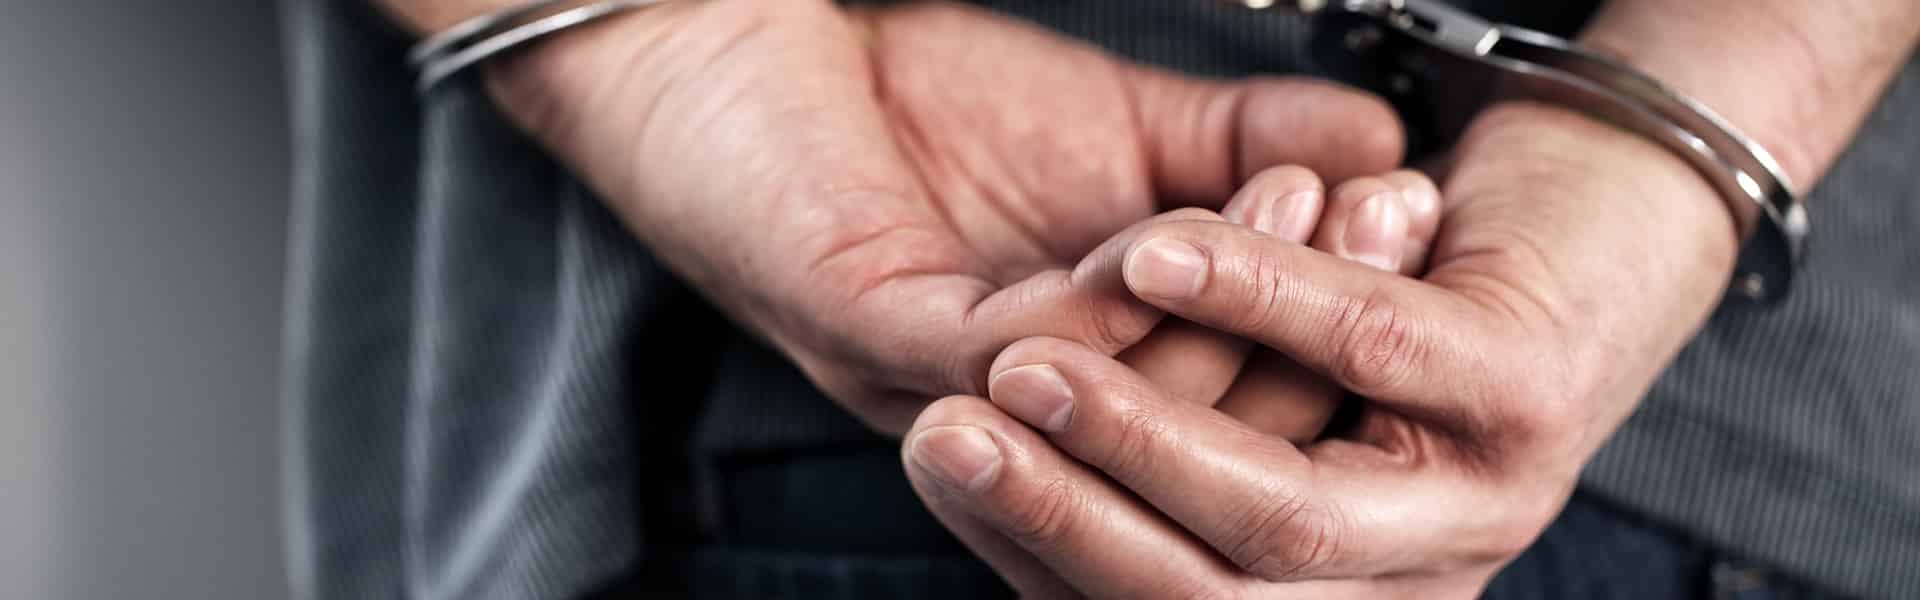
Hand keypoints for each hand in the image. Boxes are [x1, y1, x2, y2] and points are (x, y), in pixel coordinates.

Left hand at [476, 0, 1406, 433]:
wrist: (741, 41)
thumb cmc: (910, 101)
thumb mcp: (1117, 134)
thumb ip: (1238, 150)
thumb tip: (1384, 151)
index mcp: (1084, 392)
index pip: (1233, 421)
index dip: (1339, 347)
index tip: (1425, 246)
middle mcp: (1016, 418)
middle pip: (1197, 446)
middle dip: (1315, 346)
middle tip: (1398, 239)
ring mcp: (935, 385)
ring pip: (1120, 413)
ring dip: (1231, 318)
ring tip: (1314, 216)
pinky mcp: (867, 324)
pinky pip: (1013, 349)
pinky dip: (1108, 300)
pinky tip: (1170, 236)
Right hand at [902, 101, 1739, 597]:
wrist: (1607, 205)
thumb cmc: (1414, 297)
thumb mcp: (1274, 391)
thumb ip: (1173, 440)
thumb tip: (985, 453)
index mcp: (1338, 595)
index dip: (1038, 546)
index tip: (938, 460)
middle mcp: (1411, 581)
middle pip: (1210, 598)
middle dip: (1063, 517)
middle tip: (951, 435)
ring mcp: (1482, 502)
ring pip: (1285, 509)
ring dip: (1138, 430)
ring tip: (1029, 362)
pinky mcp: (1528, 391)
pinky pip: (1366, 352)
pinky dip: (1249, 300)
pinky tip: (1155, 255)